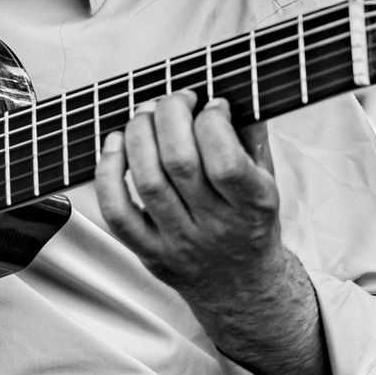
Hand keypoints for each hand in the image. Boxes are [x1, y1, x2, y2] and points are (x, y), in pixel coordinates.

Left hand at [95, 93, 337, 374]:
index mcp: (253, 206)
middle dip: (170, 116)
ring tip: (145, 113)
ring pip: (147, 182)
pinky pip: (117, 212)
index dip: (212, 121)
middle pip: (179, 163)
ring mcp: (178, 242)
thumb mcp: (267, 181)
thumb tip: (230, 85)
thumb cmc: (251, 222)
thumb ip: (252, 136)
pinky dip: (108, 173)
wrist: (241, 289)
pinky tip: (114, 144)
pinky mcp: (148, 252)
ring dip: (139, 135)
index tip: (212, 104)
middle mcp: (215, 227)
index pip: (225, 161)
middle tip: (174, 99)